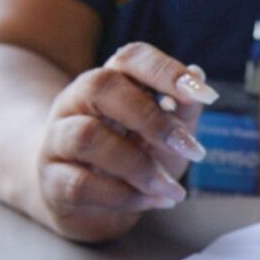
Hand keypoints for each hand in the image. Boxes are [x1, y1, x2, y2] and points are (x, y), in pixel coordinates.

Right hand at [37, 43, 217, 241]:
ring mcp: (57, 140)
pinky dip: (124, 196)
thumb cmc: (134, 155)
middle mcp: (76, 102)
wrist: (87, 201)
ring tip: (173, 189)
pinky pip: (79, 184)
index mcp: (110, 82)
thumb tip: (198, 74)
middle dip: (152, 118)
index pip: (131, 58)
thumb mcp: (167, 133)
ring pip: (86, 137)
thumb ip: (181, 108)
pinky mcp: (50, 181)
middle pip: (100, 86)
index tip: (208, 96)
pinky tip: (153, 202)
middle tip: (192, 150)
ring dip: (140, 166)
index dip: (168, 71)